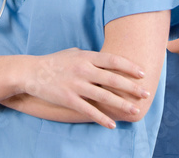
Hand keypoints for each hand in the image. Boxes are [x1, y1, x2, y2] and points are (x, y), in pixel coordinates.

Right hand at [21, 48, 149, 128]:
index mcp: (87, 56)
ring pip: (104, 96)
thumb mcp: (75, 52)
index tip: (142, 73)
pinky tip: (112, 124)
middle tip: (146, 93)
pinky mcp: (69, 99)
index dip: (129, 67)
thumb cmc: (56, 61)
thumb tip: (108, 60)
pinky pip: (89, 111)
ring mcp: (76, 85)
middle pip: (113, 79)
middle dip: (132, 87)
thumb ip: (91, 56)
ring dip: (121, 104)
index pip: (113, 60)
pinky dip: (102, 118)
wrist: (32, 72)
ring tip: (135, 110)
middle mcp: (84, 70)